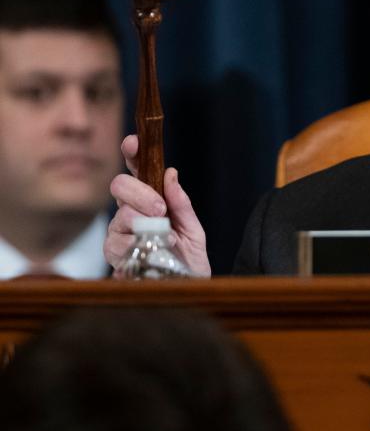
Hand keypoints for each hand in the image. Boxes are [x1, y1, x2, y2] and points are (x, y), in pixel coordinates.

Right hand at [105, 135, 211, 276]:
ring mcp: (120, 233)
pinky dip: (138, 243)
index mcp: (150, 201)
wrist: (188, 288)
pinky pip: (116, 242)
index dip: (133, 154)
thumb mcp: (193, 228)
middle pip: (120, 187)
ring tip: (165, 236)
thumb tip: (170, 173)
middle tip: (160, 208)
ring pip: (119, 215)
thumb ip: (181, 203)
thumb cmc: (188, 258)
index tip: (133, 142)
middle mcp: (131, 213)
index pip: (137, 172)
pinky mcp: (115, 255)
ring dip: (143, 222)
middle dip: (140, 193)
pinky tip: (155, 249)